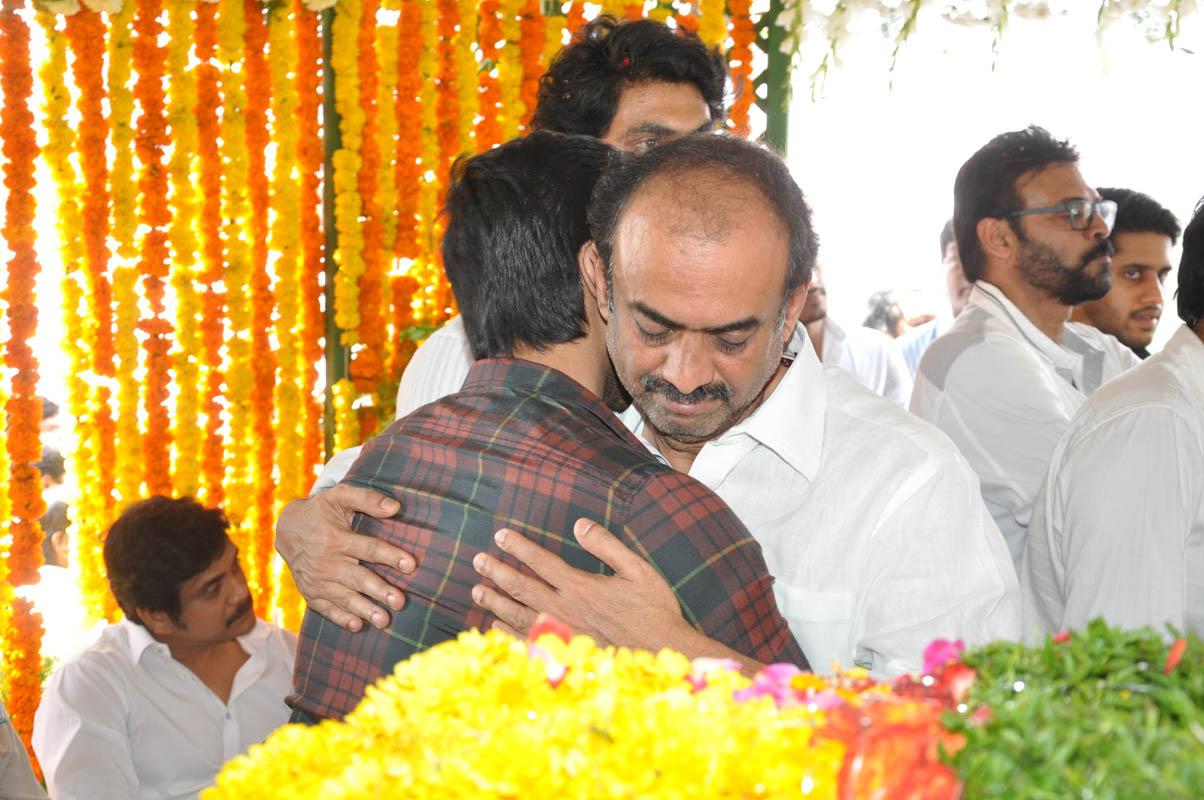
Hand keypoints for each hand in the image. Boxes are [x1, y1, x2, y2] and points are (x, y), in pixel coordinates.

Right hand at [275, 484, 415, 631]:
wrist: (287, 529)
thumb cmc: (320, 511)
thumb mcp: (340, 496)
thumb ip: (367, 499)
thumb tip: (395, 507)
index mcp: (337, 539)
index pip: (369, 549)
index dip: (390, 557)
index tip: (410, 565)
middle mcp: (327, 563)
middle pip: (358, 578)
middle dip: (379, 591)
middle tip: (399, 602)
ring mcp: (318, 581)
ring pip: (345, 597)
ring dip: (365, 610)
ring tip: (384, 620)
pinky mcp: (311, 593)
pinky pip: (326, 609)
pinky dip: (341, 618)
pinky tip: (357, 626)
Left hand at [469, 518, 684, 650]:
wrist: (662, 655)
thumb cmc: (653, 611)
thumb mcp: (637, 569)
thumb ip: (606, 545)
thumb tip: (579, 524)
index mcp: (580, 586)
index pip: (540, 561)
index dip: (518, 546)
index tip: (500, 535)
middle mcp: (564, 609)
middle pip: (521, 587)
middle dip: (497, 571)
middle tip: (478, 560)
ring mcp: (560, 634)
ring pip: (518, 615)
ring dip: (496, 601)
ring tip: (476, 591)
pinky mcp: (563, 654)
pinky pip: (526, 642)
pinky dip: (507, 633)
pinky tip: (496, 626)